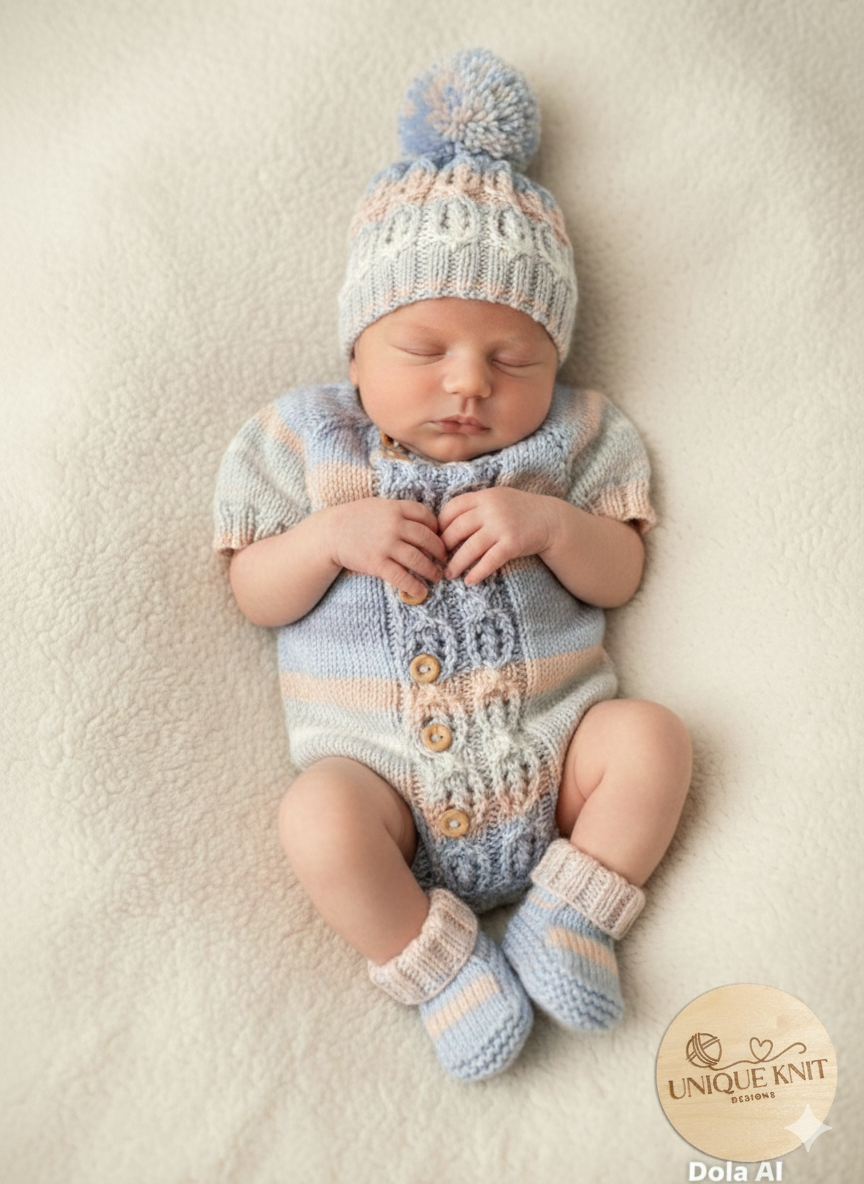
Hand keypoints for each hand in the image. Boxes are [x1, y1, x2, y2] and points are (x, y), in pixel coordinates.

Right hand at [329, 498, 446, 597]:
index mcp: (395, 508)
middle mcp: (393, 525)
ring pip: (418, 560)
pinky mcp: (377, 563)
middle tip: (444, 559)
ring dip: (431, 570)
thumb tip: (425, 522)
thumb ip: (399, 511)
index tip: (439, 537)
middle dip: (440, 551)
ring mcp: (386, 545)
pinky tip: (421, 591)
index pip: (426, 516)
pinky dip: (414, 586)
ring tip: (436, 576)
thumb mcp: (378, 506)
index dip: (436, 528)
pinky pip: (402, 577)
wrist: (330, 534)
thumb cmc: (355, 519)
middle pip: (427, 539)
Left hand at [437, 488, 557, 584]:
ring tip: (449, 574)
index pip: (453, 508)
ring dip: (456, 564)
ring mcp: (501, 527)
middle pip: (457, 529)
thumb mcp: (497, 498)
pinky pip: (489, 561)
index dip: (441, 524)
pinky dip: (477, 572)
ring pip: (470, 548)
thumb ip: (476, 505)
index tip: (437, 537)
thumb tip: (446, 521)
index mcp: (484, 496)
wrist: (551, 520)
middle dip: (444, 546)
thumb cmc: (520, 511)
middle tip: (439, 558)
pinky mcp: (512, 544)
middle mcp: (491, 510)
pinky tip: (470, 581)